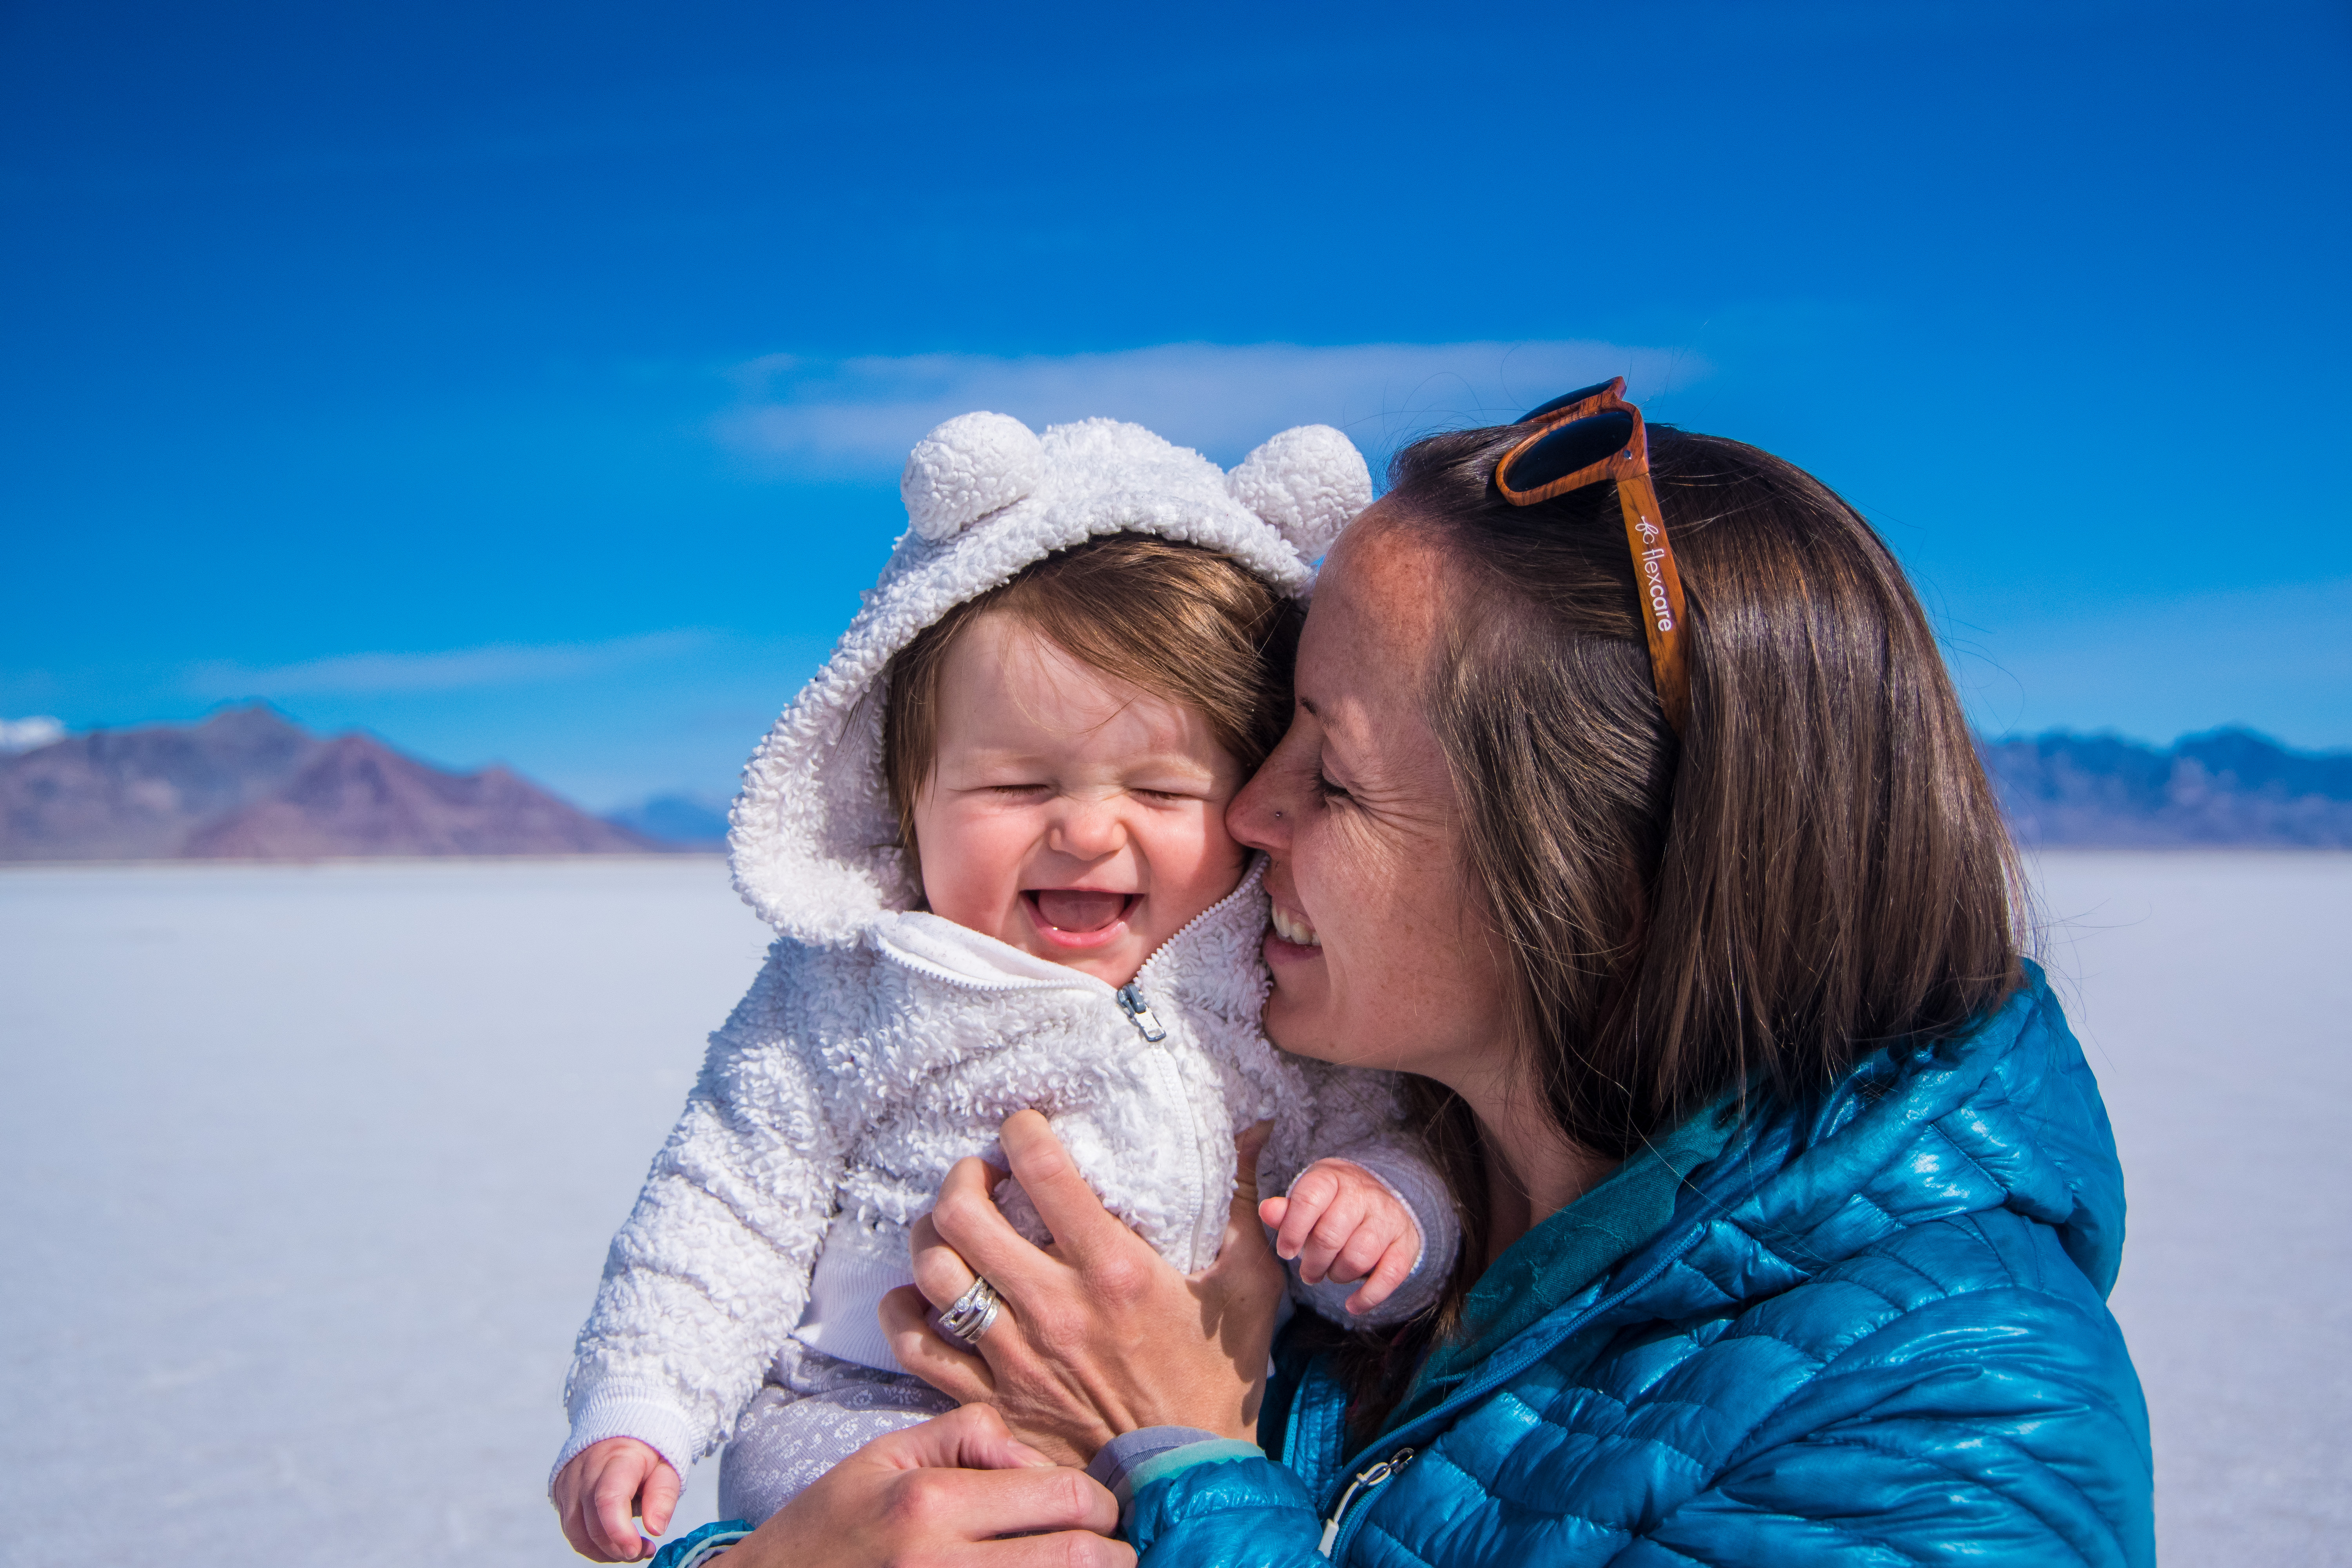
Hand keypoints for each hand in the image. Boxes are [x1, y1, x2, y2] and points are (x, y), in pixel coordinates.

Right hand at [553, 1436, 679, 1561]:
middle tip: (643, 1550)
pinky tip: (612, 1541)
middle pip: (592, 1523)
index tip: (638, 1549)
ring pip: (577, 1533)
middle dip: (618, 1547)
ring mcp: (568, 1482)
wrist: (618, 1428)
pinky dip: (591, 1544)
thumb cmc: (646, 1452)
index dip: (620, 1532)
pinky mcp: (560, 1493)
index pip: (608, 1499)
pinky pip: (571, 1529)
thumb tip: (656, 1529)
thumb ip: (663, 1496)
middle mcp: (585, 1470)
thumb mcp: (667, 1467)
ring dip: (604, 1551)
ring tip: (630, 1549)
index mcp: (617, 1458)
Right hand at [718, 1403, 1130, 1567]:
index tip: (1094, 1509)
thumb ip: (969, 1436)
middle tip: (1105, 1549)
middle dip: (1111, 1552)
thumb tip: (1038, 1457)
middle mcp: (942, 1565)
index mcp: (931, 1504)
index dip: (1098, 1502)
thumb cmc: (828, 1530)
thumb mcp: (885, 1456)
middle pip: (1081, 1559)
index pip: (1065, 1495)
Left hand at [880, 1112, 1286, 1464]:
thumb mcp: (1246, 1285)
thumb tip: (1256, 1131)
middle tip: (983, 1173)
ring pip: (933, 1273)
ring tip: (951, 1225)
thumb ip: (1244, 1203)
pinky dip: (903, 1314)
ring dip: (931, 1234)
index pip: (1043, 1171)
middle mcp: (1054, 1309)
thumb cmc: (1218, 1381)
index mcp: (1114, 1270)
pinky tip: (919, 1295)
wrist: (1188, 1481)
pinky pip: (916, 1348)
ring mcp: (1015, 1357)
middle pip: (964, 1214)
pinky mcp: (991, 1401)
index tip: (1024, 1127)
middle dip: (964, 1176)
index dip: (1022, 1131)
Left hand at [1259, 1158, 1422, 1316]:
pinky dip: (1369, 1296)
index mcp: (1333, 1178)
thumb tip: (1267, 1211)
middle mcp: (1364, 1194)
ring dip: (1337, 1276)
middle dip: (1312, 1263)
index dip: (1292, 1231)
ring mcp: (1388, 1218)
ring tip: (1331, 1274)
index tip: (1285, 1252)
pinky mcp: (1405, 1243)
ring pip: (1358, 1257)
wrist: (1381, 1197)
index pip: (1308, 1200)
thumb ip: (1286, 1210)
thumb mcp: (1308, 1200)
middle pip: (1330, 1235)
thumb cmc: (1333, 1205)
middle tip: (1308, 1273)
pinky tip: (1352, 1304)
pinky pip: (1389, 1275)